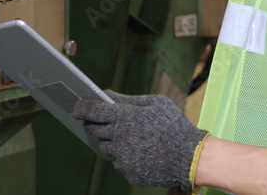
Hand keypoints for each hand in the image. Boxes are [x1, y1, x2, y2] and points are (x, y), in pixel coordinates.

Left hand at [74, 91, 207, 188]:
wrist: (190, 156)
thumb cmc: (174, 125)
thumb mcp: (155, 103)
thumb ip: (128, 99)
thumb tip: (106, 95)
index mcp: (126, 117)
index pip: (93, 110)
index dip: (81, 108)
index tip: (76, 107)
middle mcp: (120, 137)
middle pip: (94, 130)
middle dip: (94, 125)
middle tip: (101, 123)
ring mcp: (123, 156)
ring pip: (106, 148)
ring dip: (112, 142)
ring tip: (131, 138)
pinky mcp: (128, 171)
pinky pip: (119, 162)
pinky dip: (126, 157)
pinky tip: (142, 152)